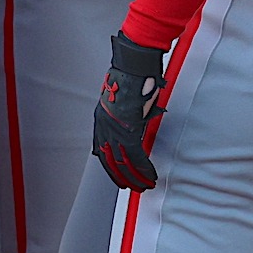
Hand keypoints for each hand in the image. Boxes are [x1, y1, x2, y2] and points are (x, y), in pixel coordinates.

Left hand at [93, 30, 165, 189]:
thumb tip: (137, 123)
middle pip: (110, 160)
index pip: (102, 151)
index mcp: (101, 119)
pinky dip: (144, 168)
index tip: (118, 176)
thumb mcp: (123, 99)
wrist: (134, 65)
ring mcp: (115, 129)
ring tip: (145, 186)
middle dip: (121, 177)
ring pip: (123, 162)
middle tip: (132, 187)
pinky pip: (136, 156)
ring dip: (135, 177)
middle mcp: (104, 126)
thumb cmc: (132, 76)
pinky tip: (151, 176)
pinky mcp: (129, 129)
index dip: (110, 166)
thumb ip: (126, 114)